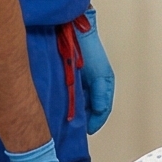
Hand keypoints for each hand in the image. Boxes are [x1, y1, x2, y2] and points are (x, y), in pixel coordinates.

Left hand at [75, 9, 113, 133]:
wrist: (72, 30)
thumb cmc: (89, 49)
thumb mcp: (101, 75)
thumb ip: (102, 95)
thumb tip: (99, 112)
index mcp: (103, 84)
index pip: (102, 110)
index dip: (96, 121)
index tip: (87, 131)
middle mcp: (90, 85)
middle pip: (89, 109)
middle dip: (84, 119)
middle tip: (75, 129)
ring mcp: (77, 82)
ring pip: (77, 104)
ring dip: (74, 112)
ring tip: (66, 121)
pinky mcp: (64, 79)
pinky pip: (66, 96)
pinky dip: (65, 103)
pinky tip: (59, 108)